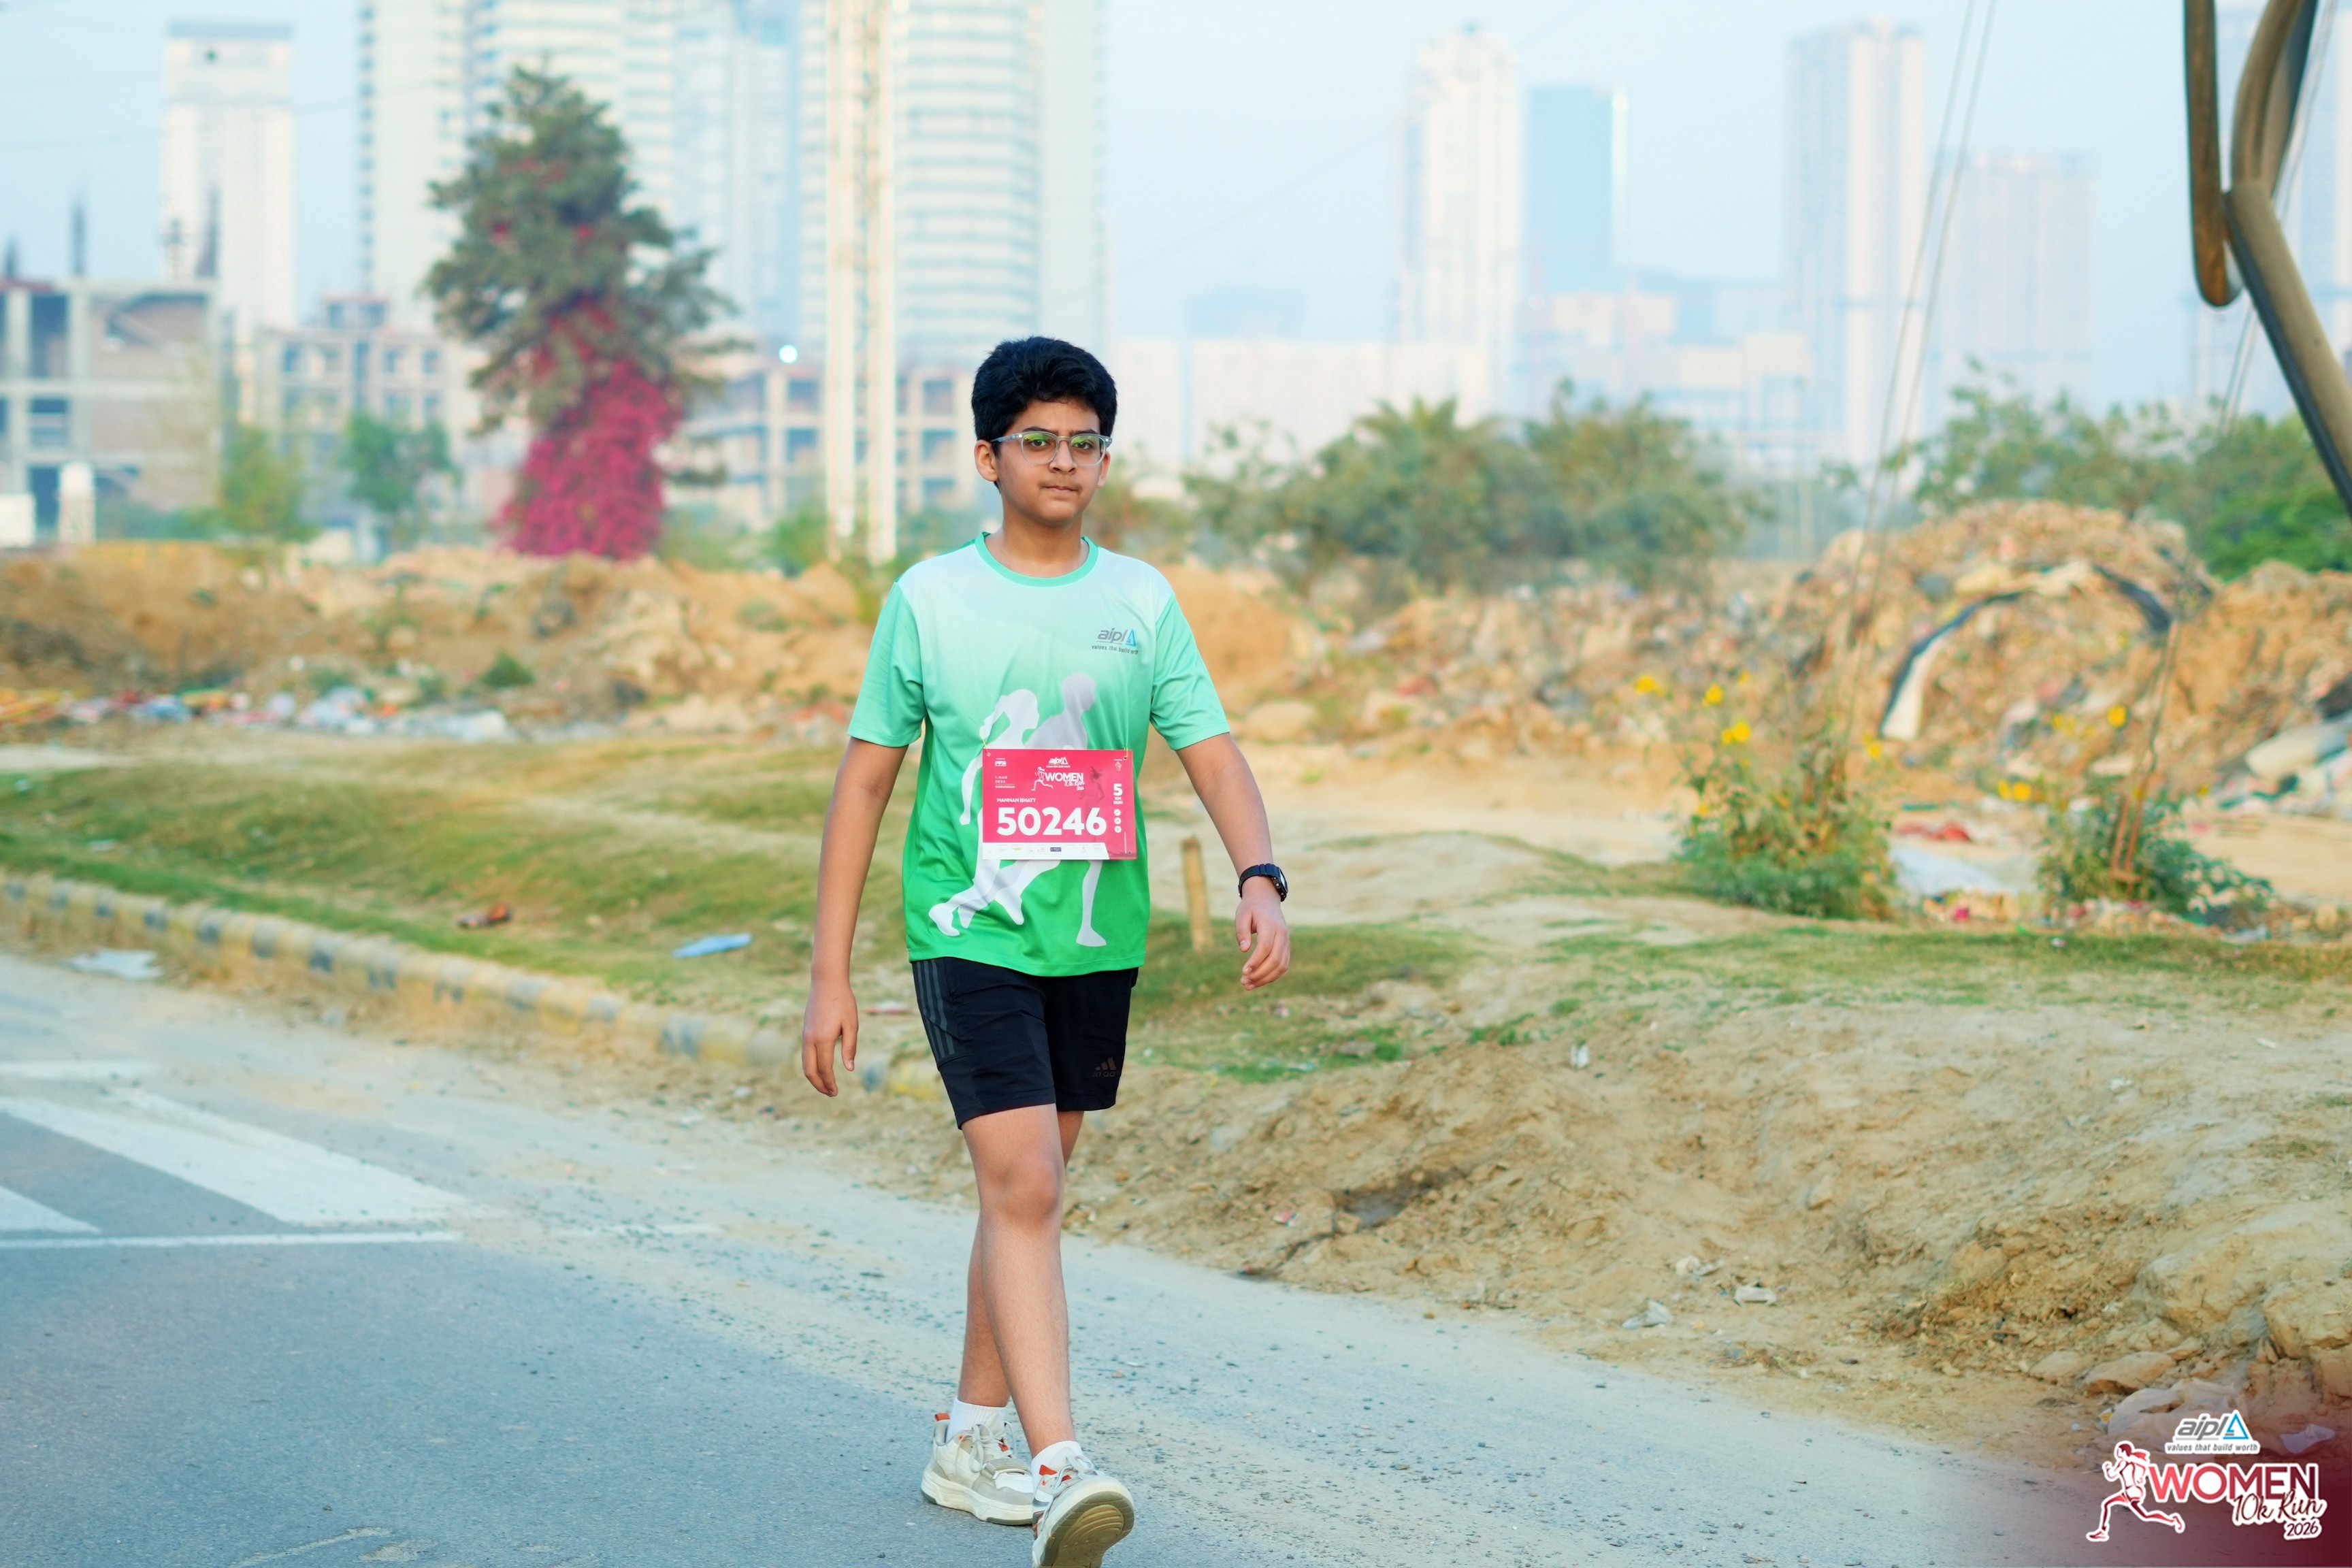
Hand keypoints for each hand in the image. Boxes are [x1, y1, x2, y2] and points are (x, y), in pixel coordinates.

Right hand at [801, 972, 858, 1095]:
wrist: (826, 982)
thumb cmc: (843, 1002)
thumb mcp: (852, 1025)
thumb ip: (850, 1048)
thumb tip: (849, 1069)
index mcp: (823, 1039)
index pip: (824, 1069)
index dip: (830, 1083)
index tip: (836, 1092)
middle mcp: (810, 1040)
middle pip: (809, 1071)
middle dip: (819, 1085)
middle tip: (831, 1093)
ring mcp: (805, 1035)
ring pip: (805, 1064)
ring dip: (814, 1077)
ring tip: (826, 1085)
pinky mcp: (805, 1031)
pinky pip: (805, 1054)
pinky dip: (811, 1066)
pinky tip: (821, 1068)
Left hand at [1235, 882, 1290, 990]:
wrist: (1266, 900)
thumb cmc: (1251, 908)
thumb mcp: (1242, 915)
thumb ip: (1242, 931)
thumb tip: (1244, 949)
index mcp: (1271, 925)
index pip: (1265, 947)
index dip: (1255, 961)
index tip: (1243, 971)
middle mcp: (1282, 935)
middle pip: (1275, 959)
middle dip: (1260, 974)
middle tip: (1244, 982)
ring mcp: (1286, 942)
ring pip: (1281, 966)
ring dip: (1266, 978)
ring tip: (1248, 985)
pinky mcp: (1286, 948)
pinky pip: (1283, 966)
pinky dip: (1272, 976)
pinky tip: (1258, 981)